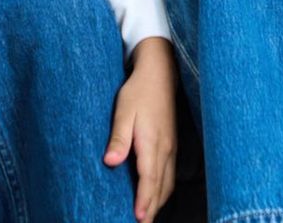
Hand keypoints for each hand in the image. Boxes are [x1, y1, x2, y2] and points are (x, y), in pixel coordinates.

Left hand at [104, 35, 175, 222]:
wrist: (160, 73)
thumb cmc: (138, 91)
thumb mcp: (123, 111)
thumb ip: (119, 138)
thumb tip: (110, 162)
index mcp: (152, 142)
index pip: (149, 179)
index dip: (145, 201)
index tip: (139, 219)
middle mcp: (165, 149)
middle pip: (161, 187)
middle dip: (153, 209)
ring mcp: (171, 147)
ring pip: (168, 183)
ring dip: (159, 202)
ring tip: (148, 217)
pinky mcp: (172, 144)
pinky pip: (170, 174)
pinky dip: (164, 190)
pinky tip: (156, 195)